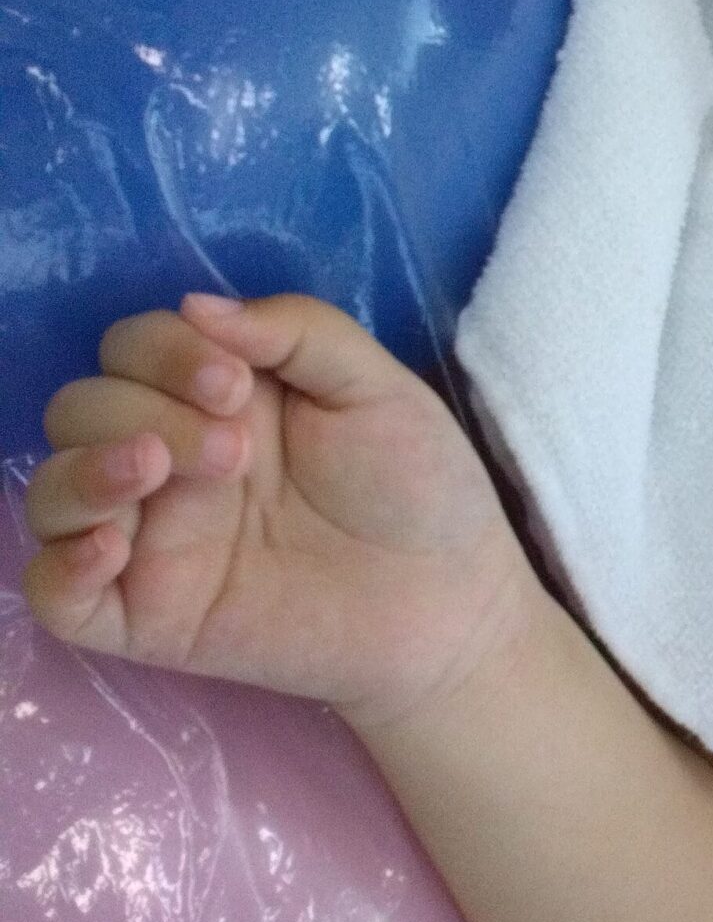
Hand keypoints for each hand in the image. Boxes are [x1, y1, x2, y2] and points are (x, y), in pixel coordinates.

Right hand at [22, 292, 540, 729]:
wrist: (452, 601)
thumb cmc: (417, 486)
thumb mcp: (374, 387)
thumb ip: (296, 332)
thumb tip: (195, 304)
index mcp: (215, 396)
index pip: (132, 349)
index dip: (163, 351)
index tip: (234, 386)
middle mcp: (168, 461)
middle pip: (81, 410)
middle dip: (141, 410)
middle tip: (234, 451)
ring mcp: (151, 540)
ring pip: (51, 493)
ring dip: (86, 471)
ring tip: (156, 473)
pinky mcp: (149, 617)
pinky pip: (56, 595)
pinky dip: (60, 566)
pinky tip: (111, 548)